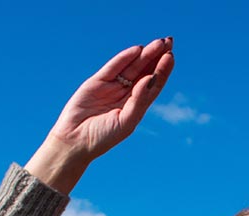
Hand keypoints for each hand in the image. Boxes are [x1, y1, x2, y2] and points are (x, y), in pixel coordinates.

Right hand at [25, 38, 174, 193]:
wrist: (76, 140)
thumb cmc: (104, 137)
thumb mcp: (126, 121)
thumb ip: (139, 100)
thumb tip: (150, 78)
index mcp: (137, 105)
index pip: (154, 84)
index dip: (163, 70)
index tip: (172, 57)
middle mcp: (127, 94)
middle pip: (145, 71)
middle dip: (157, 56)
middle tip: (169, 42)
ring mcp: (112, 86)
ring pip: (132, 66)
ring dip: (145, 54)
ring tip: (158, 42)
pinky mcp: (97, 81)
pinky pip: (113, 67)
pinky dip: (124, 58)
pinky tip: (137, 50)